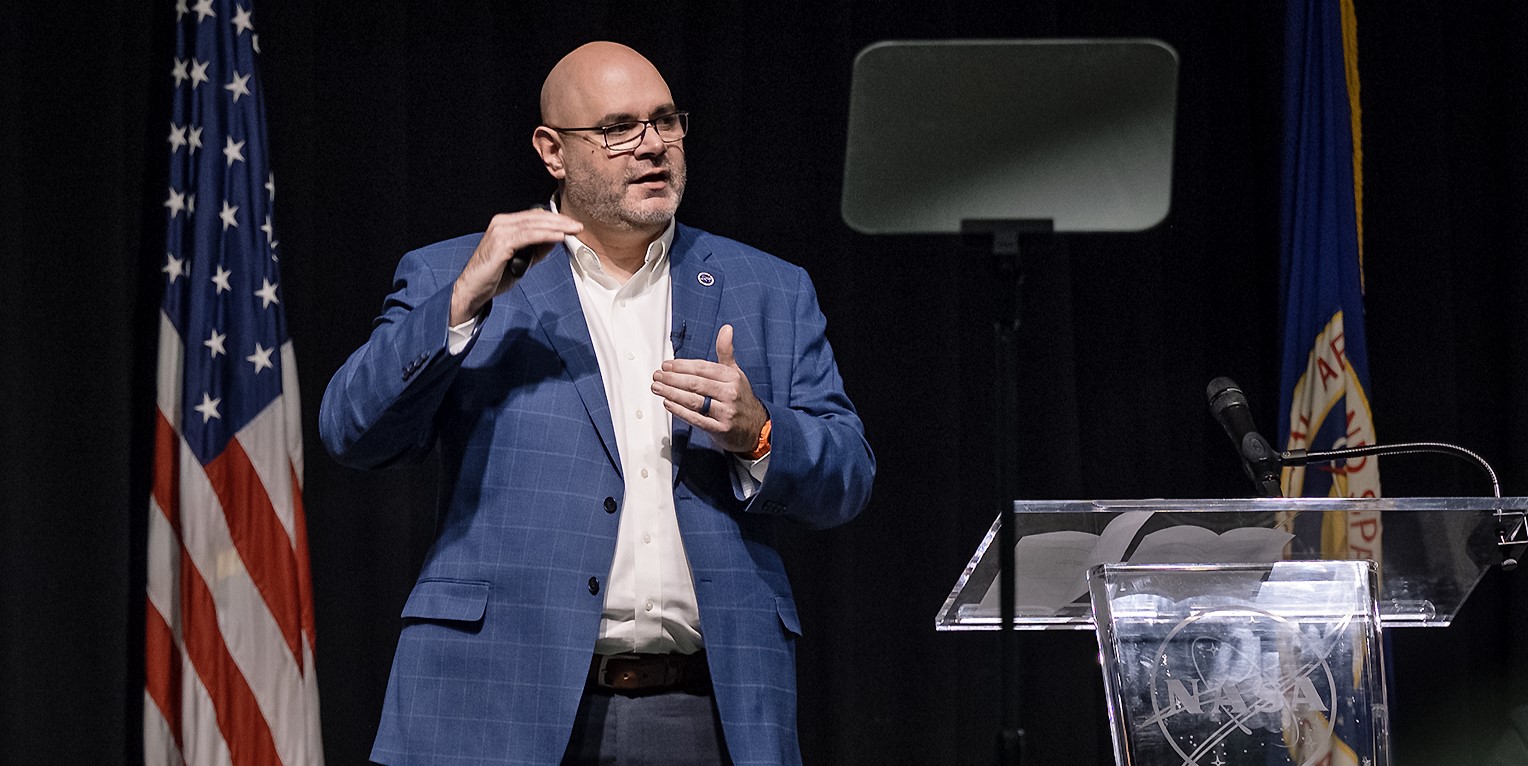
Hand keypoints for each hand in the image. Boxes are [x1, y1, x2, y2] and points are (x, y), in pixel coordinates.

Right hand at [450, 209, 582, 324]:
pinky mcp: (500, 243)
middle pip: (536, 218)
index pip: (534, 216)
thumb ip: (537, 249)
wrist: (473, 290)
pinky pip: (528, 237)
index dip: (555, 219)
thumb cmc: (494, 276)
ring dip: (556, 227)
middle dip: (560, 221)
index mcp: (505, 224)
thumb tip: (557, 238)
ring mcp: (500, 231)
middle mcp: (501, 223)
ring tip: (573, 230)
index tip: (572, 224)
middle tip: (578, 225)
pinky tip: (559, 237)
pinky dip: (545, 236)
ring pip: (534, 225)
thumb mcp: (522, 259)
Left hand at [652, 324, 767, 453]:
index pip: (703, 368)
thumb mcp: (736, 372)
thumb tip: (726, 329)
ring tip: (658, 388)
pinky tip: (668, 404)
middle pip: (696, 384)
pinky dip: (680, 411)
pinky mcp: (719, 429)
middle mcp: (730, 393)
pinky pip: (696, 419)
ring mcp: (725, 412)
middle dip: (673, 379)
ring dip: (672, 393)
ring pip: (693, 400)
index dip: (682, 366)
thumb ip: (726, 351)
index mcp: (732, 377)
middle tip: (658, 376)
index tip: (667, 365)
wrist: (755, 427)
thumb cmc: (741, 397)